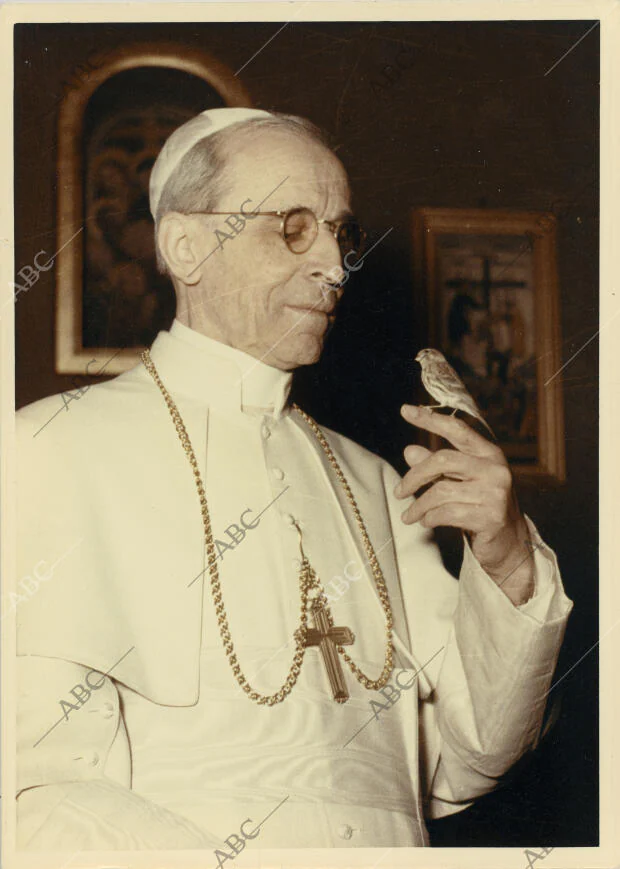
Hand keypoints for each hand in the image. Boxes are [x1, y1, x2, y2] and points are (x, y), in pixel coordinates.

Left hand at [394, 405, 534, 605]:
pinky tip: (426, 522)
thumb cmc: (480, 506)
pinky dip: (430, 518)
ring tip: (408, 515)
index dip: (430, 419)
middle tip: (398, 492)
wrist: (509, 543)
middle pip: (443, 460)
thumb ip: (436, 467)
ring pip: (441, 491)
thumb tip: (409, 450)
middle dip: (414, 477)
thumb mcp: (459, 482)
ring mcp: (496, 493)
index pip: (457, 429)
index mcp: (488, 453)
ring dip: (418, 505)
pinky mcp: (491, 517)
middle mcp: (495, 469)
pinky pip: (447, 513)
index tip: (405, 410)